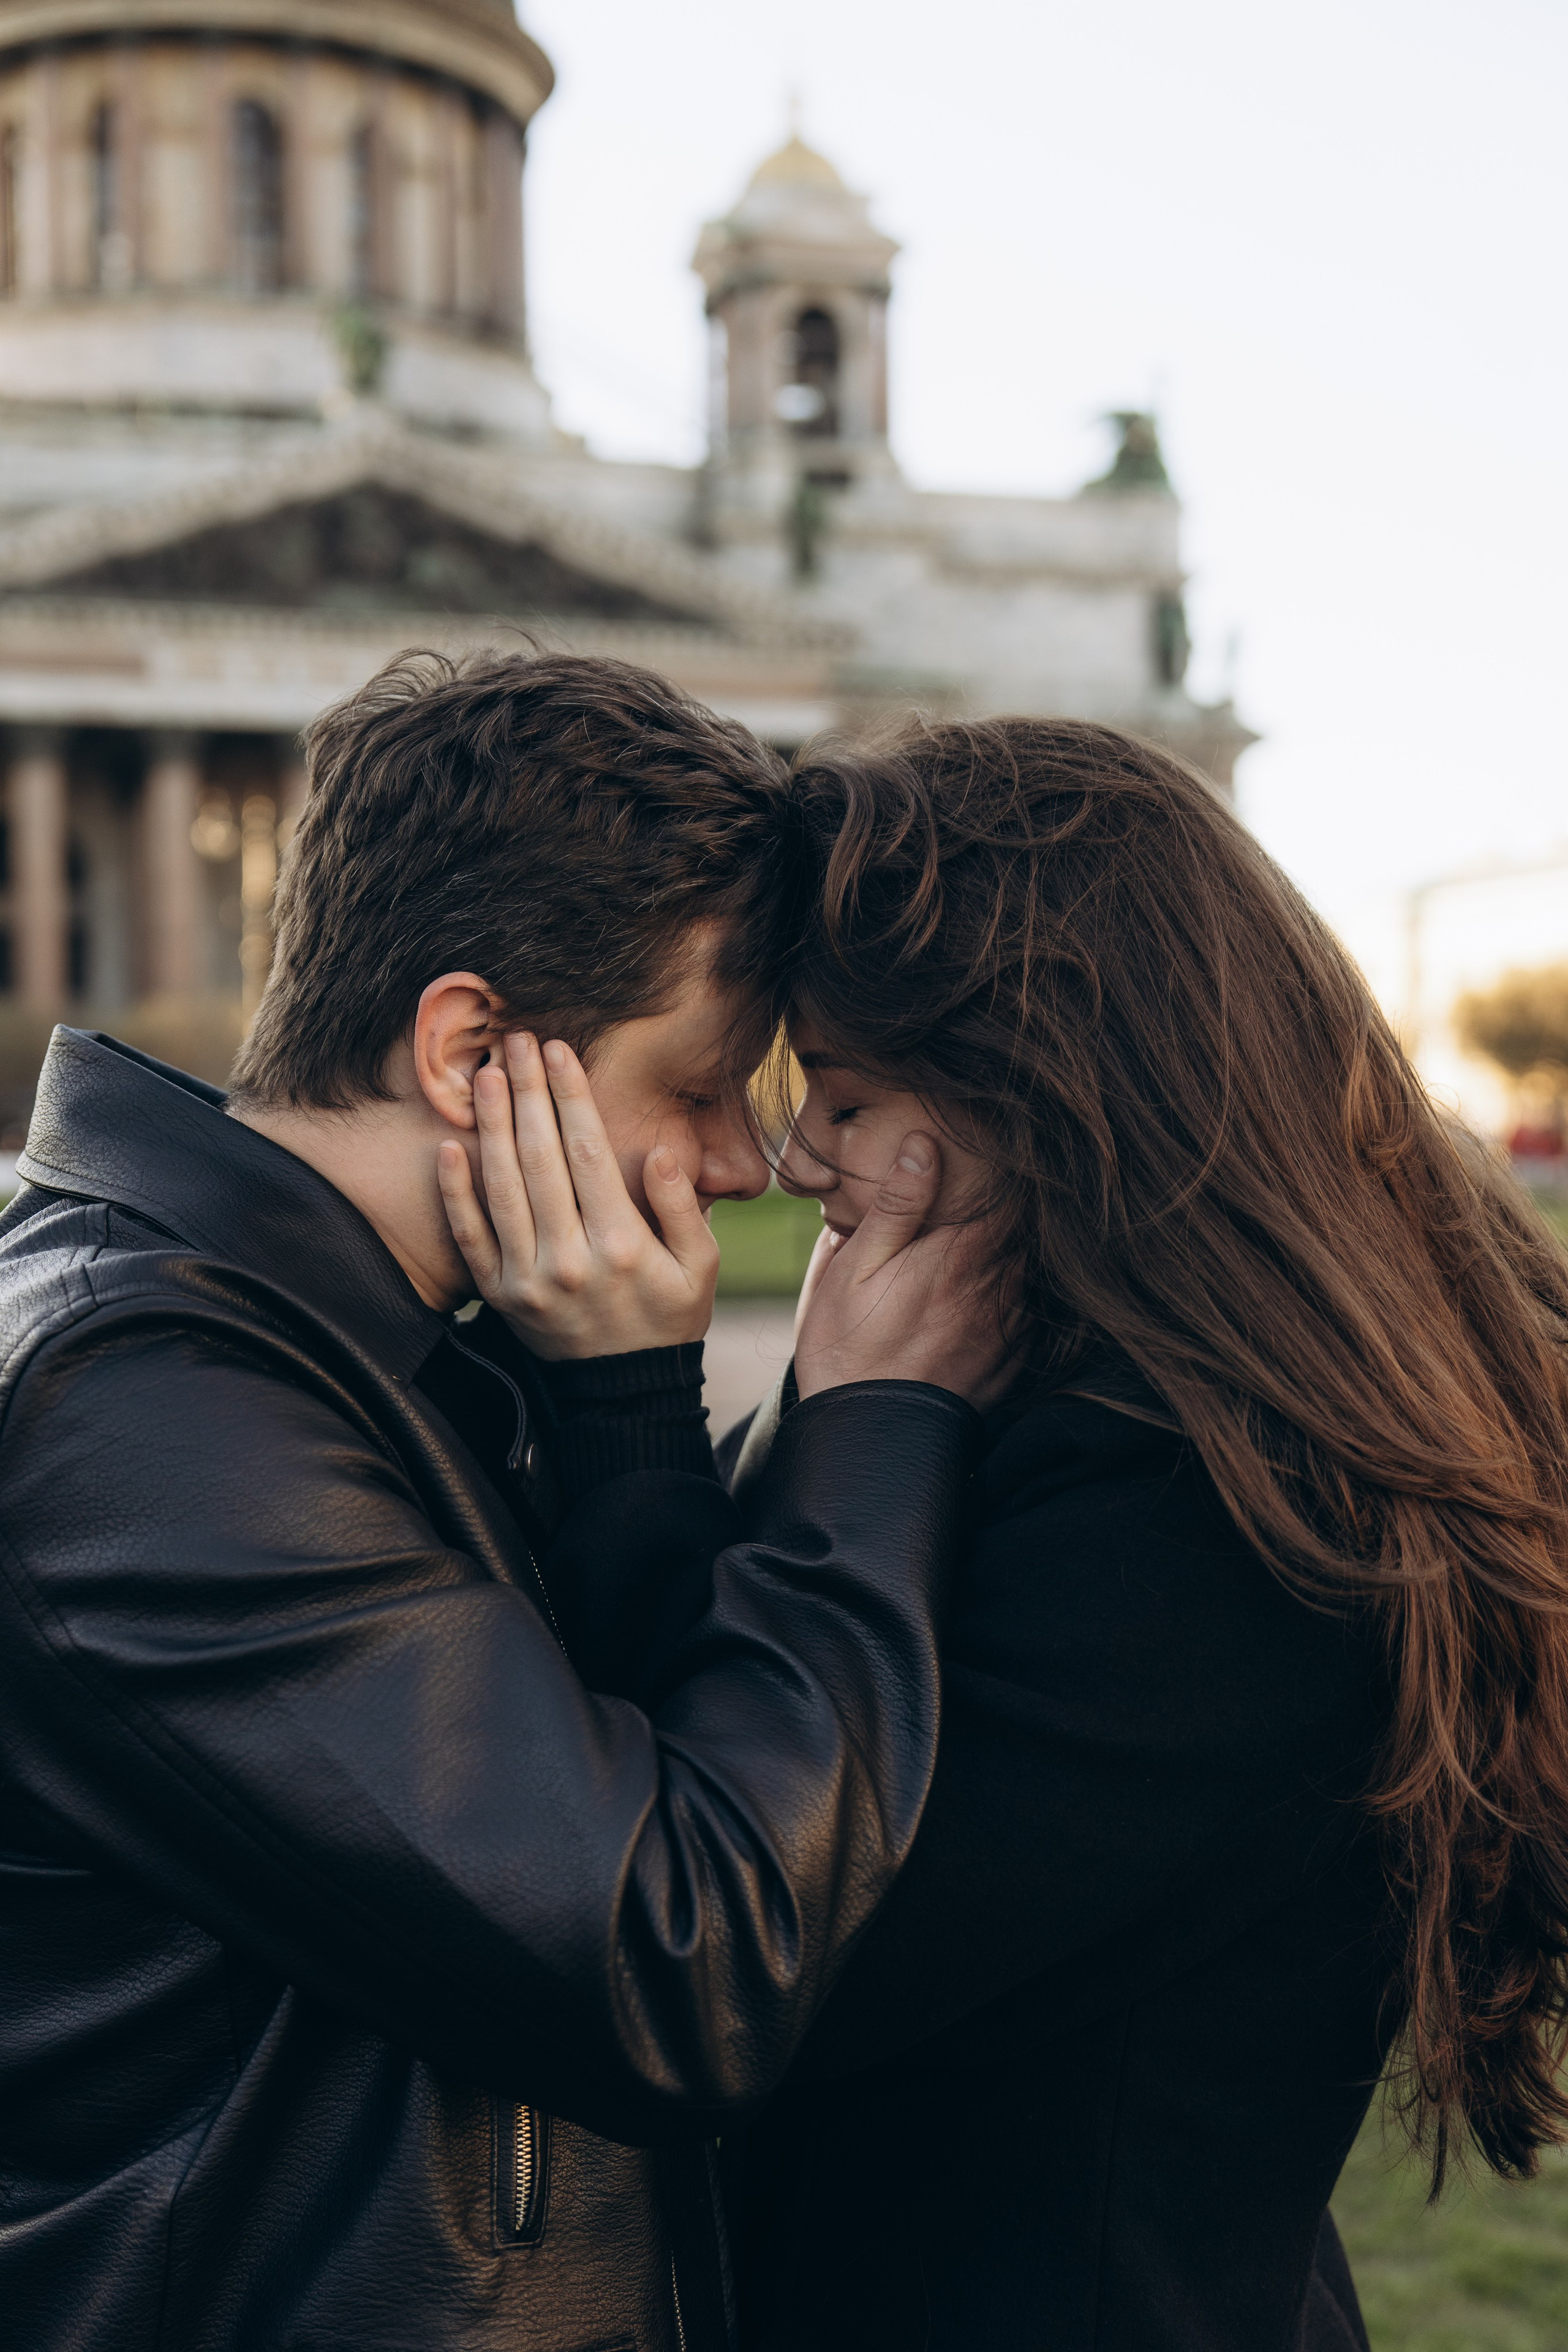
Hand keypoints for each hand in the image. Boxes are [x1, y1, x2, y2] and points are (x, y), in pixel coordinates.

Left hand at [437, 1032, 719, 1358]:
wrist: (625, 1393)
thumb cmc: (669, 1319)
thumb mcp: (701, 1267)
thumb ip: (683, 1207)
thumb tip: (657, 1152)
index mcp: (621, 1244)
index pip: (589, 1152)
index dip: (571, 1095)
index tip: (560, 1051)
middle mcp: (569, 1258)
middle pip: (540, 1157)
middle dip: (526, 1092)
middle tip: (516, 1042)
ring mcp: (527, 1278)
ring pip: (502, 1187)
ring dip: (490, 1126)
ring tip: (485, 1075)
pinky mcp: (499, 1295)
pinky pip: (470, 1236)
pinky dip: (455, 1192)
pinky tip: (448, 1148)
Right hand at [793, 1133, 1013, 1407]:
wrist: (864, 1440)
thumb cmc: (847, 1346)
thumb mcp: (854, 1266)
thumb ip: (897, 1204)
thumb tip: (923, 1144)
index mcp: (963, 1255)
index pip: (1011, 1194)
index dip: (1004, 1171)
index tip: (987, 1156)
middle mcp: (999, 1289)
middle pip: (1024, 1230)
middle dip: (1007, 1210)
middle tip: (976, 1196)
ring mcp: (1009, 1329)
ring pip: (1026, 1272)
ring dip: (1009, 1254)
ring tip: (970, 1247)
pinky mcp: (1009, 1363)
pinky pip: (1025, 1315)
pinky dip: (1010, 1297)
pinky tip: (976, 1297)